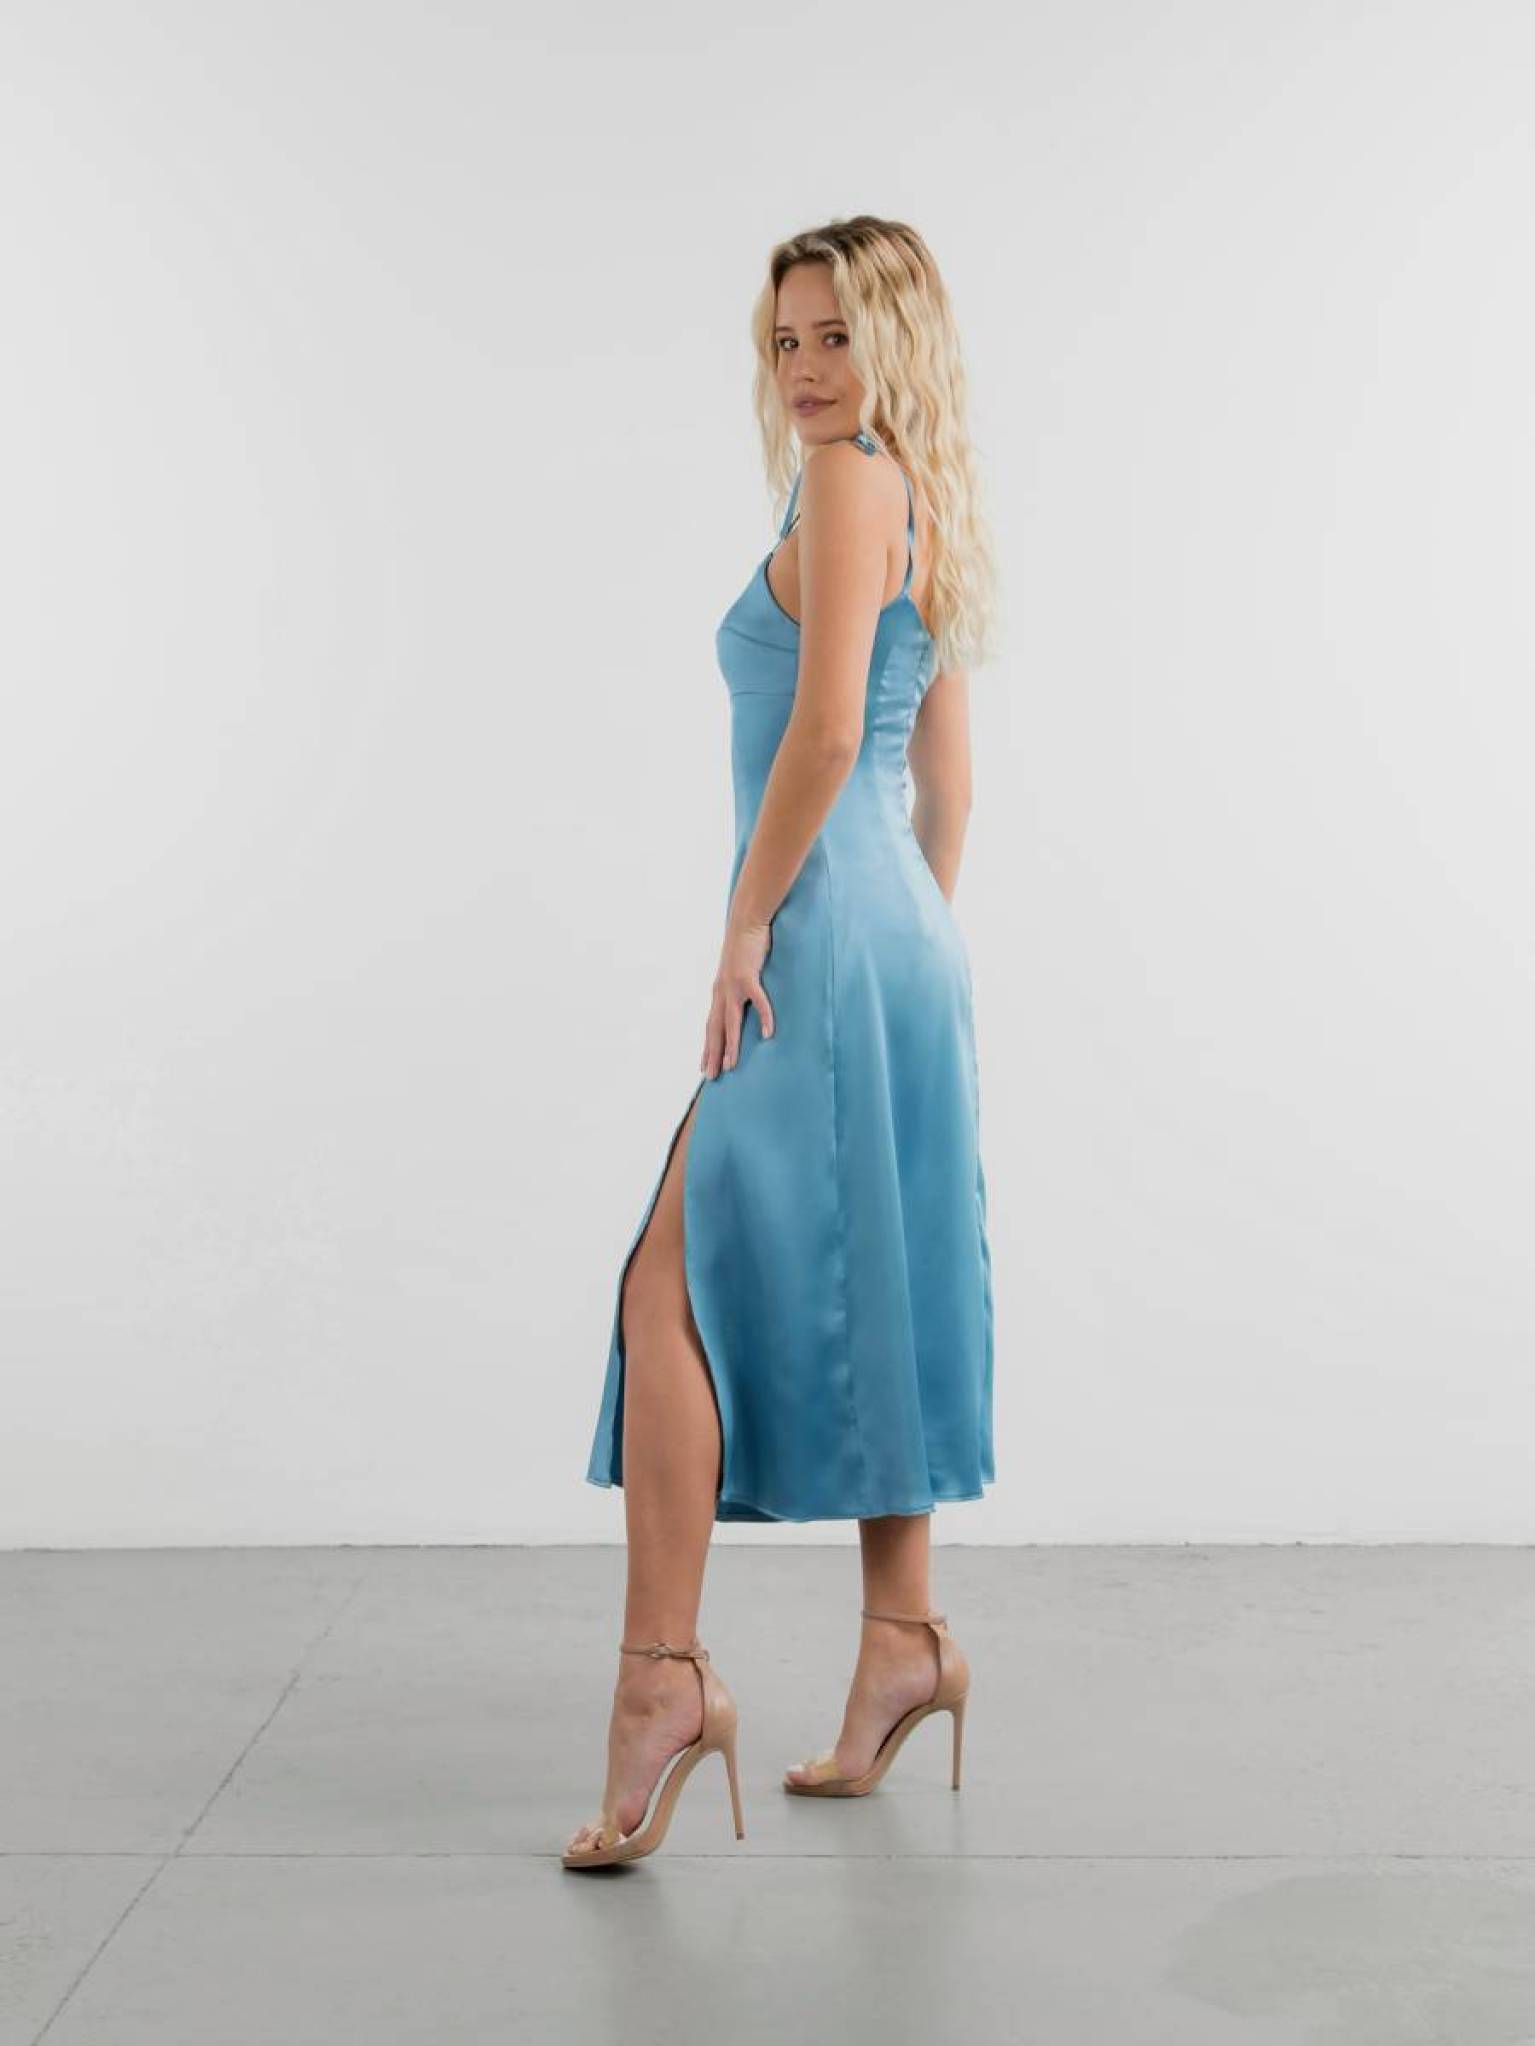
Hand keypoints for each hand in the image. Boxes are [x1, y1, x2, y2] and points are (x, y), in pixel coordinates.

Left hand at [702, 914, 775, 1077]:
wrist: (745, 922)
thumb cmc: (744, 946)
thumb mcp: (737, 972)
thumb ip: (737, 989)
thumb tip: (741, 1002)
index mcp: (719, 993)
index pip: (710, 1026)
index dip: (707, 1047)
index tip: (704, 1067)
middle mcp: (721, 992)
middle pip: (715, 1029)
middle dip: (712, 1053)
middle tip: (710, 1076)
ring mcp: (734, 986)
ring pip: (730, 1022)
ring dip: (729, 1044)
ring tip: (729, 1065)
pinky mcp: (749, 977)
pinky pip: (758, 1002)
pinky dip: (764, 1017)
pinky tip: (768, 1034)